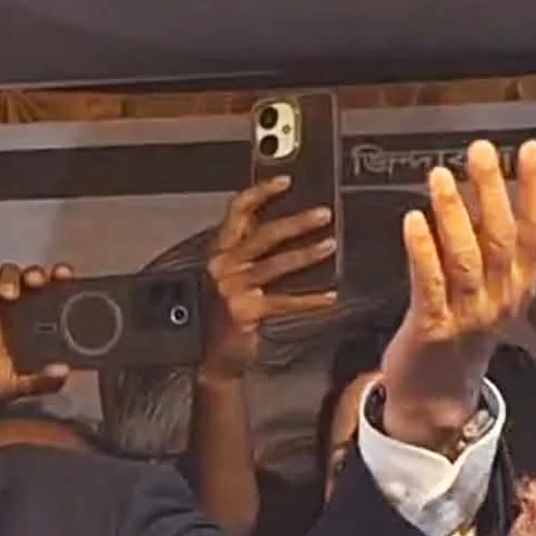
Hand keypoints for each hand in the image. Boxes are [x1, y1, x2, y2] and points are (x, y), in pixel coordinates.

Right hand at [0, 263, 72, 415]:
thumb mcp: (20, 386)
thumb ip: (42, 380)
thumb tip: (63, 371)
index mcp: (37, 324)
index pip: (53, 294)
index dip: (59, 280)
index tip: (64, 275)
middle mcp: (18, 309)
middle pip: (31, 277)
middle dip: (36, 273)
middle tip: (36, 281)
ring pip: (7, 274)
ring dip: (10, 277)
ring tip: (8, 293)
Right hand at [202, 177, 337, 380]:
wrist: (205, 353)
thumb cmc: (218, 311)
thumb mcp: (226, 274)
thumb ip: (246, 251)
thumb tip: (286, 226)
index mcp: (218, 250)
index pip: (237, 212)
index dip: (261, 193)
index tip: (286, 182)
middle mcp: (222, 265)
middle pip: (263, 235)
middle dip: (296, 222)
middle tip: (323, 214)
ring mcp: (232, 288)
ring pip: (276, 264)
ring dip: (306, 254)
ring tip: (330, 246)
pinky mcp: (245, 310)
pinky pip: (284, 301)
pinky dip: (310, 300)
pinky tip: (329, 298)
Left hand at [381, 140, 535, 451]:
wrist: (438, 394)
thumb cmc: (469, 332)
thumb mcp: (510, 294)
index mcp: (522, 284)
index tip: (528, 150)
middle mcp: (503, 296)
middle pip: (503, 236)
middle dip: (493, 189)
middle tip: (481, 151)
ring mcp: (469, 313)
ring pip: (467, 257)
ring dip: (454, 213)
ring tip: (440, 176)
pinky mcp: (432, 327)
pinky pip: (429, 283)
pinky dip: (422, 250)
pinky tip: (412, 220)